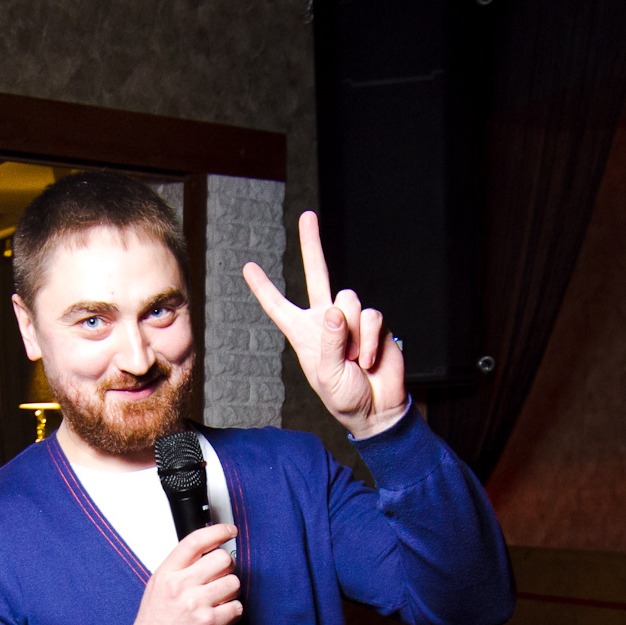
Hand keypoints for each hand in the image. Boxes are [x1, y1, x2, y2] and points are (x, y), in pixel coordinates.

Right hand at [123, 523, 241, 624]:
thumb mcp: (157, 588)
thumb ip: (179, 569)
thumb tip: (206, 553)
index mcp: (166, 574)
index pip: (195, 541)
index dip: (217, 531)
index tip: (229, 530)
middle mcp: (180, 586)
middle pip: (222, 559)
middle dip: (226, 568)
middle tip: (219, 579)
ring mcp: (195, 604)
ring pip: (233, 582)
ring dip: (230, 592)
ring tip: (217, 602)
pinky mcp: (209, 623)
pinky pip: (236, 607)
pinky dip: (232, 612)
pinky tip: (219, 616)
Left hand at [243, 211, 406, 438]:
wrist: (377, 409)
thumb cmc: (345, 397)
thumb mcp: (326, 376)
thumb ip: (329, 342)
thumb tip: (336, 310)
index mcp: (303, 334)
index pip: (279, 307)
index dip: (263, 288)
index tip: (248, 267)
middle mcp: (326, 320)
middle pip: (317, 275)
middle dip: (312, 244)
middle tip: (307, 216)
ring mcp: (352, 319)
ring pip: (347, 300)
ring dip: (351, 333)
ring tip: (354, 359)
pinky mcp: (375, 323)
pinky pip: (371, 317)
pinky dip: (369, 340)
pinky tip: (368, 359)